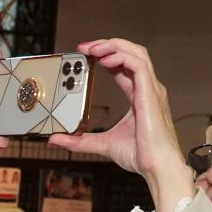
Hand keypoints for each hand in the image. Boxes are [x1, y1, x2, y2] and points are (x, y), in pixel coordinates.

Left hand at [50, 39, 190, 206]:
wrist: (157, 167)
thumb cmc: (139, 155)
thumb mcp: (101, 144)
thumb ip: (79, 140)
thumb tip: (55, 139)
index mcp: (139, 95)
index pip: (123, 65)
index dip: (106, 55)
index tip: (85, 54)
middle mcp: (147, 88)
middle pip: (132, 52)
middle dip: (108, 44)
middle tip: (85, 47)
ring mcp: (151, 89)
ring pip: (137, 53)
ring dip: (113, 46)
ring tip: (93, 48)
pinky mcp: (151, 94)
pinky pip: (138, 66)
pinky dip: (121, 58)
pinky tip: (104, 61)